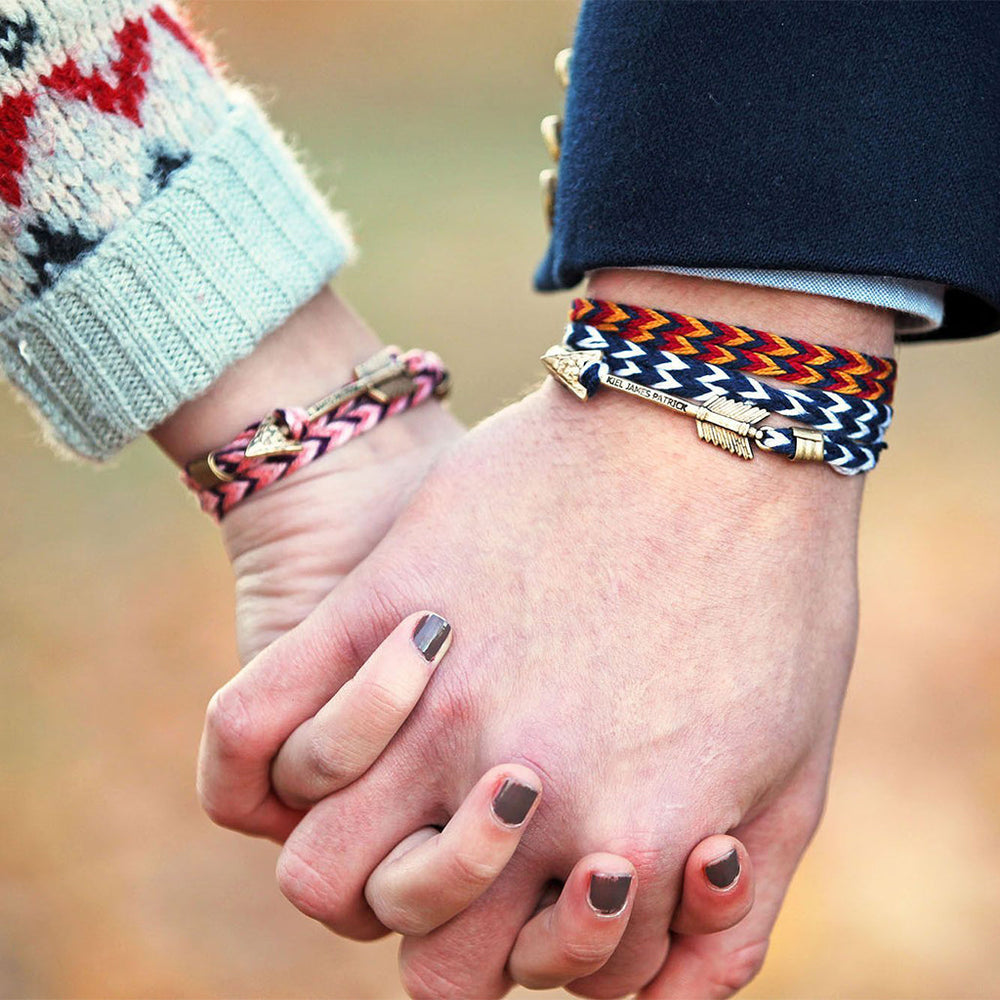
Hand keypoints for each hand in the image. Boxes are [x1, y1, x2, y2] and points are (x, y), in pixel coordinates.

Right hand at [197, 273, 892, 995]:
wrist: (714, 418)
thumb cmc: (774, 588)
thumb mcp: (791, 775)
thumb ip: (727, 921)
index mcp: (615, 844)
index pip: (511, 981)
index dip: (519, 947)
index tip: (539, 884)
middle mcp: (508, 794)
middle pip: (410, 945)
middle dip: (435, 915)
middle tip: (466, 836)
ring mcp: (431, 701)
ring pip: (317, 863)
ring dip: (351, 842)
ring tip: (406, 764)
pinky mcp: (378, 605)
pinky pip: (253, 722)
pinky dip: (249, 761)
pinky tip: (300, 732)